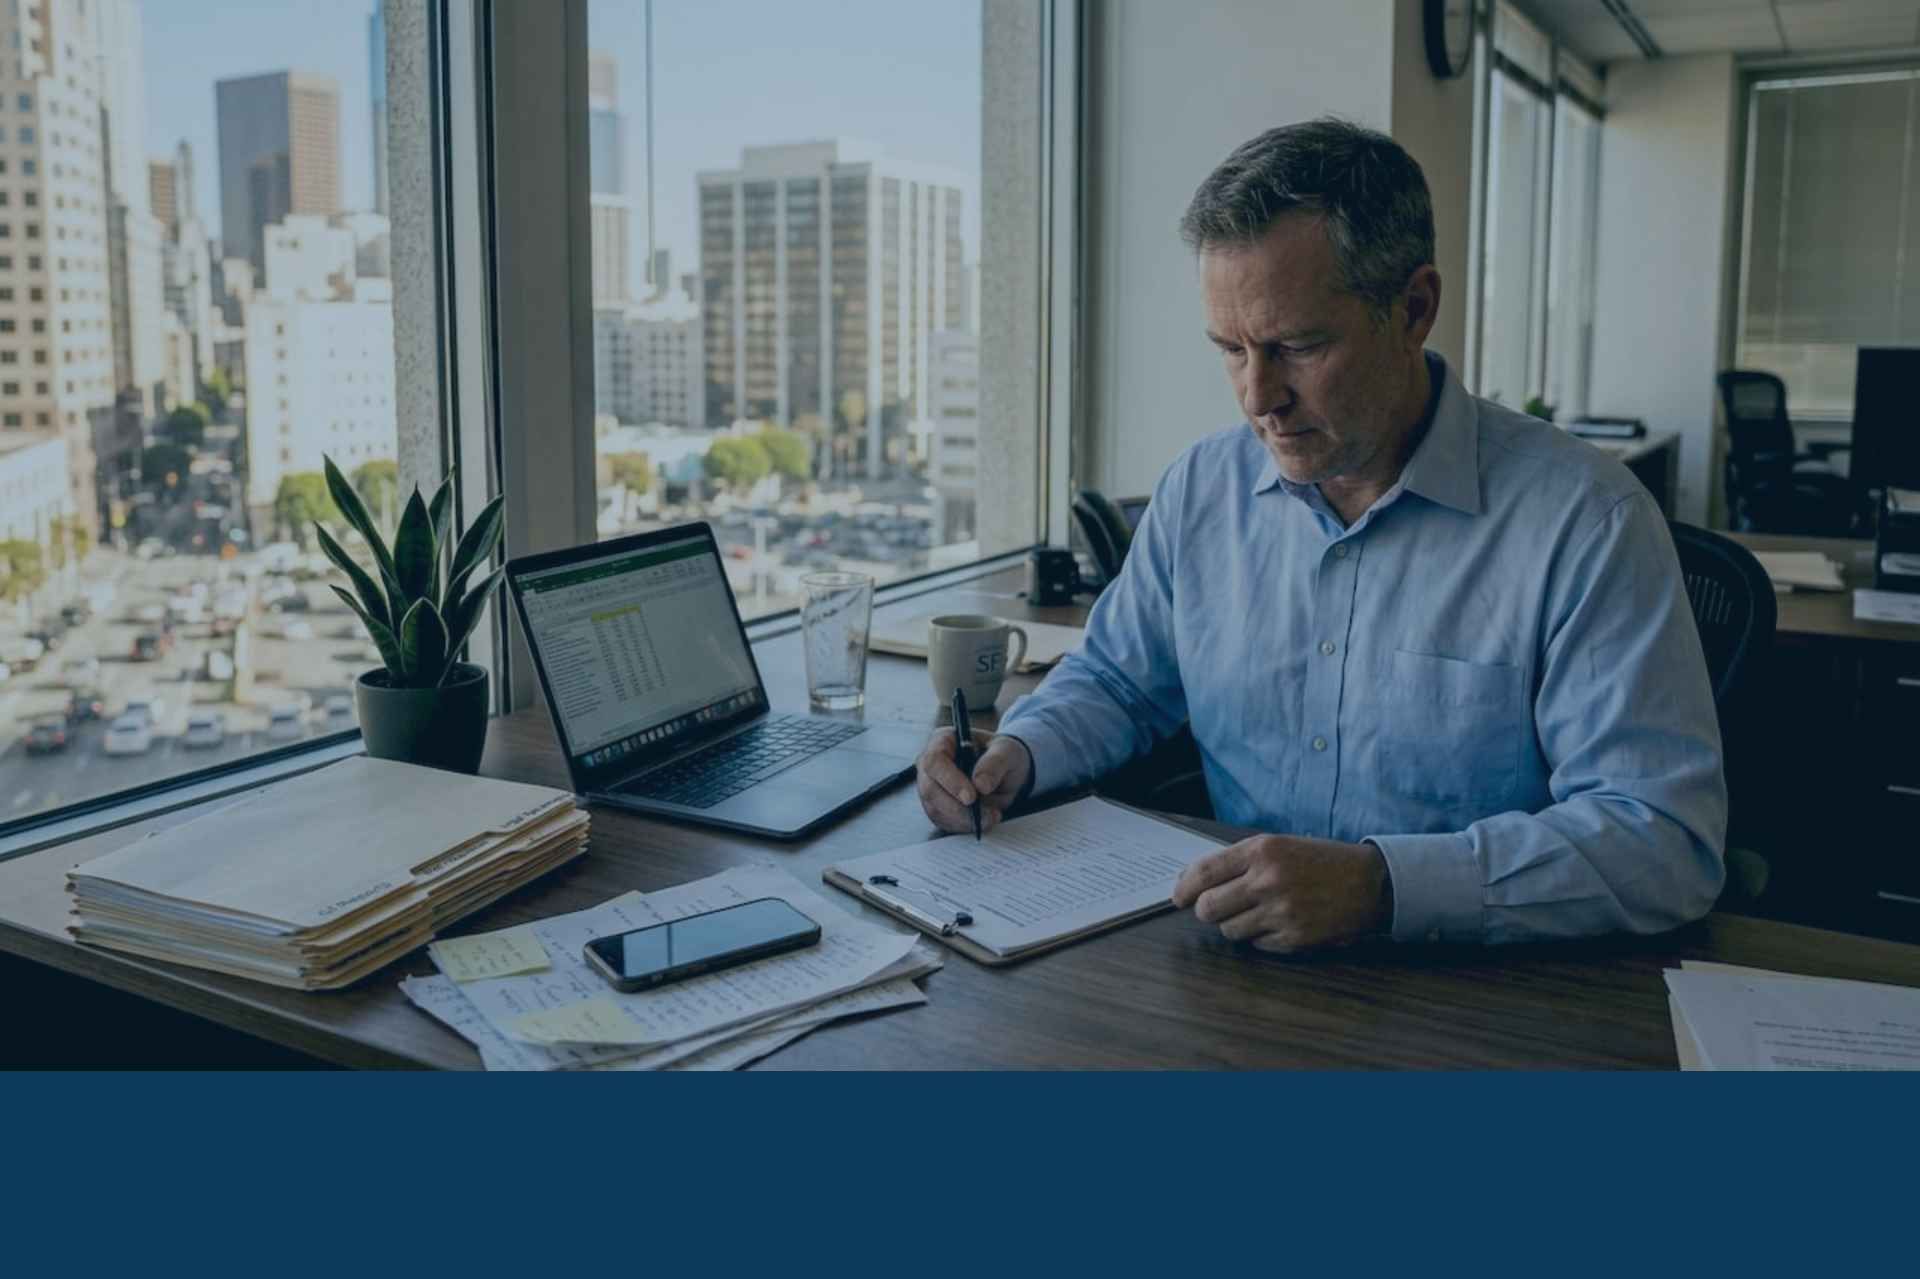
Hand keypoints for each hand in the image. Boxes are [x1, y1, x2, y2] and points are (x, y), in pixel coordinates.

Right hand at [916, 729, 1031, 834]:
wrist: (1006, 771)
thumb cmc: (1003, 755)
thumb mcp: (1007, 752)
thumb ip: (994, 764)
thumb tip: (980, 784)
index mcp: (943, 741)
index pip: (935, 761)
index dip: (950, 780)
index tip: (971, 797)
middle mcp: (931, 765)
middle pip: (930, 790)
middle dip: (957, 808)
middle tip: (986, 815)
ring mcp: (931, 787)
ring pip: (935, 810)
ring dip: (964, 820)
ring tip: (992, 816)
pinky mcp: (938, 807)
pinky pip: (944, 822)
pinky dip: (964, 826)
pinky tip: (984, 820)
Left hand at [1171, 834, 1392, 952]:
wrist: (1371, 883)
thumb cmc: (1321, 862)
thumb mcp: (1280, 846)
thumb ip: (1238, 861)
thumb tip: (1192, 881)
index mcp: (1262, 850)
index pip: (1203, 872)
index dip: (1184, 888)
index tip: (1178, 896)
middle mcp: (1267, 880)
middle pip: (1208, 908)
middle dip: (1207, 911)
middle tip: (1218, 908)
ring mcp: (1280, 911)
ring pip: (1229, 930)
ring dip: (1235, 924)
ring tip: (1257, 913)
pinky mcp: (1293, 938)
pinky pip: (1256, 944)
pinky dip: (1260, 937)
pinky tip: (1279, 923)